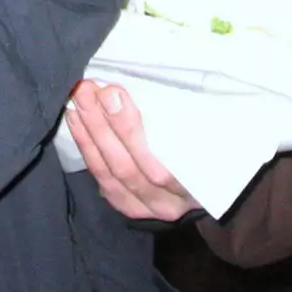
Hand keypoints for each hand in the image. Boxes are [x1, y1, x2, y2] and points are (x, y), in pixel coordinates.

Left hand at [65, 80, 200, 221]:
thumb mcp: (214, 137)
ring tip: (78, 102)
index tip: (114, 94)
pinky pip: (103, 181)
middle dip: (102, 127)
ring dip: (89, 136)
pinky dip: (87, 151)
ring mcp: (146, 209)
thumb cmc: (214, 151)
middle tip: (88, 90)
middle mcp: (168, 204)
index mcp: (195, 188)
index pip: (158, 167)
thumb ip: (188, 120)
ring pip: (110, 175)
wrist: (210, 190)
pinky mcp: (129, 207)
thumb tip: (150, 81)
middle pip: (127, 169)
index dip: (130, 131)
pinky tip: (77, 124)